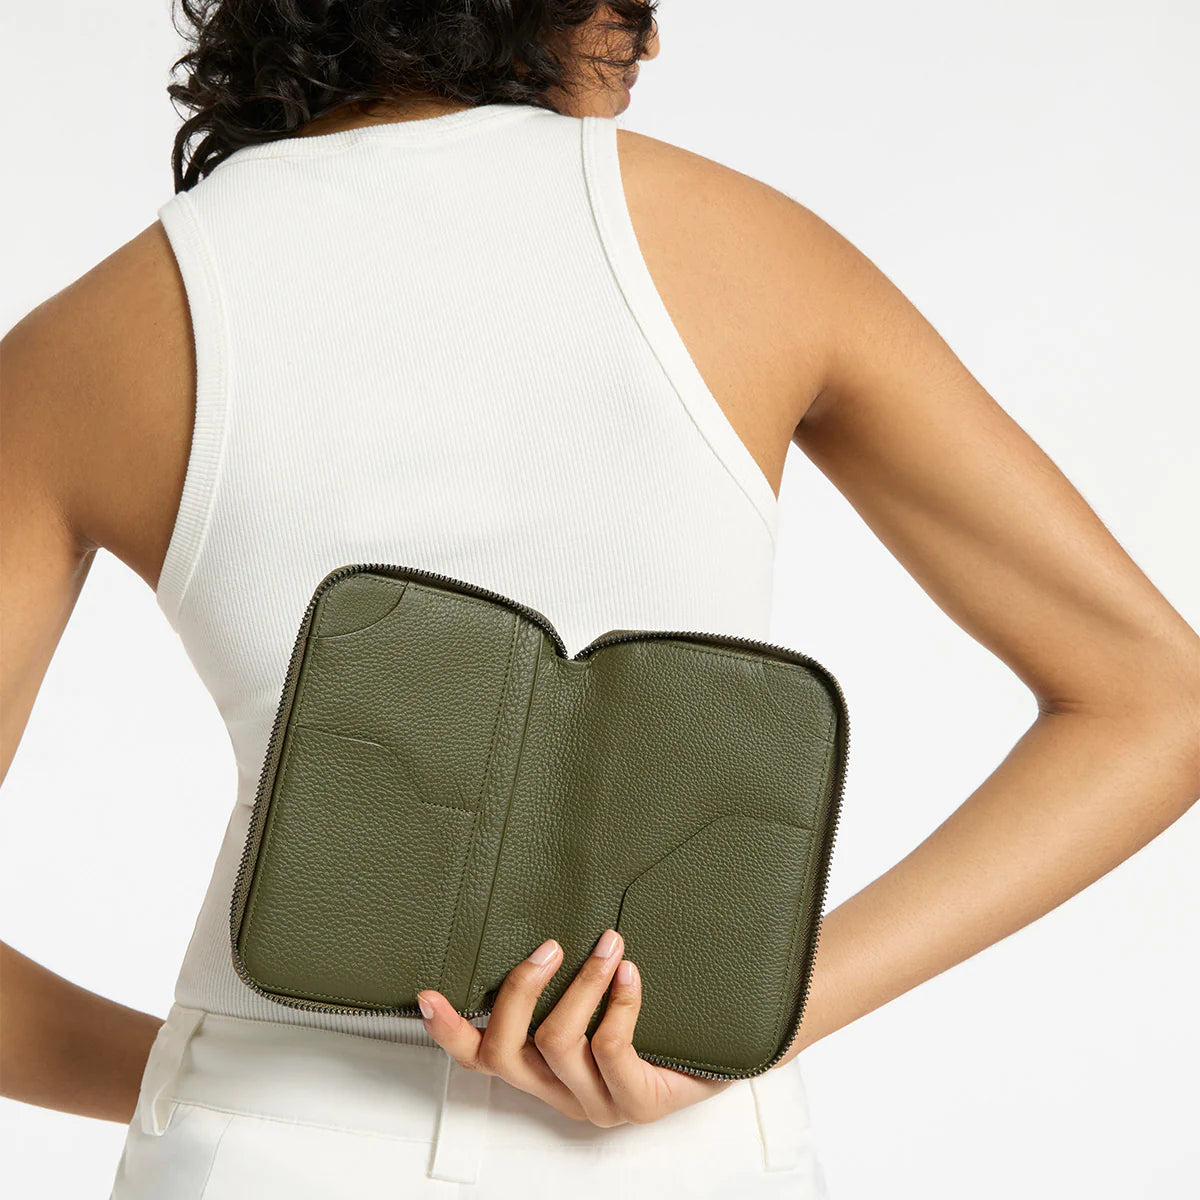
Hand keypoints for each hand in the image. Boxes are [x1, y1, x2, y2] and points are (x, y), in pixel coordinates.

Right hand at [415, 928, 733, 1125]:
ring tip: (609, 945)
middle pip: (504, 1050)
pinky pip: (611, 1049)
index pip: (478, 1058)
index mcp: (542, 1071)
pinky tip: (632, 975)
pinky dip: (619, 1004)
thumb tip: (546, 912)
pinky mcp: (635, 1104)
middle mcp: (560, 1091)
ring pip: (556, 1042)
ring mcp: (596, 1102)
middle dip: (520, 989)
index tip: (425, 993)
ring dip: (581, 985)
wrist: (727, 1055)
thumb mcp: (604, 999)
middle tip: (550, 946)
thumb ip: (568, 976)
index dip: (448, 1030)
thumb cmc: (661, 1019)